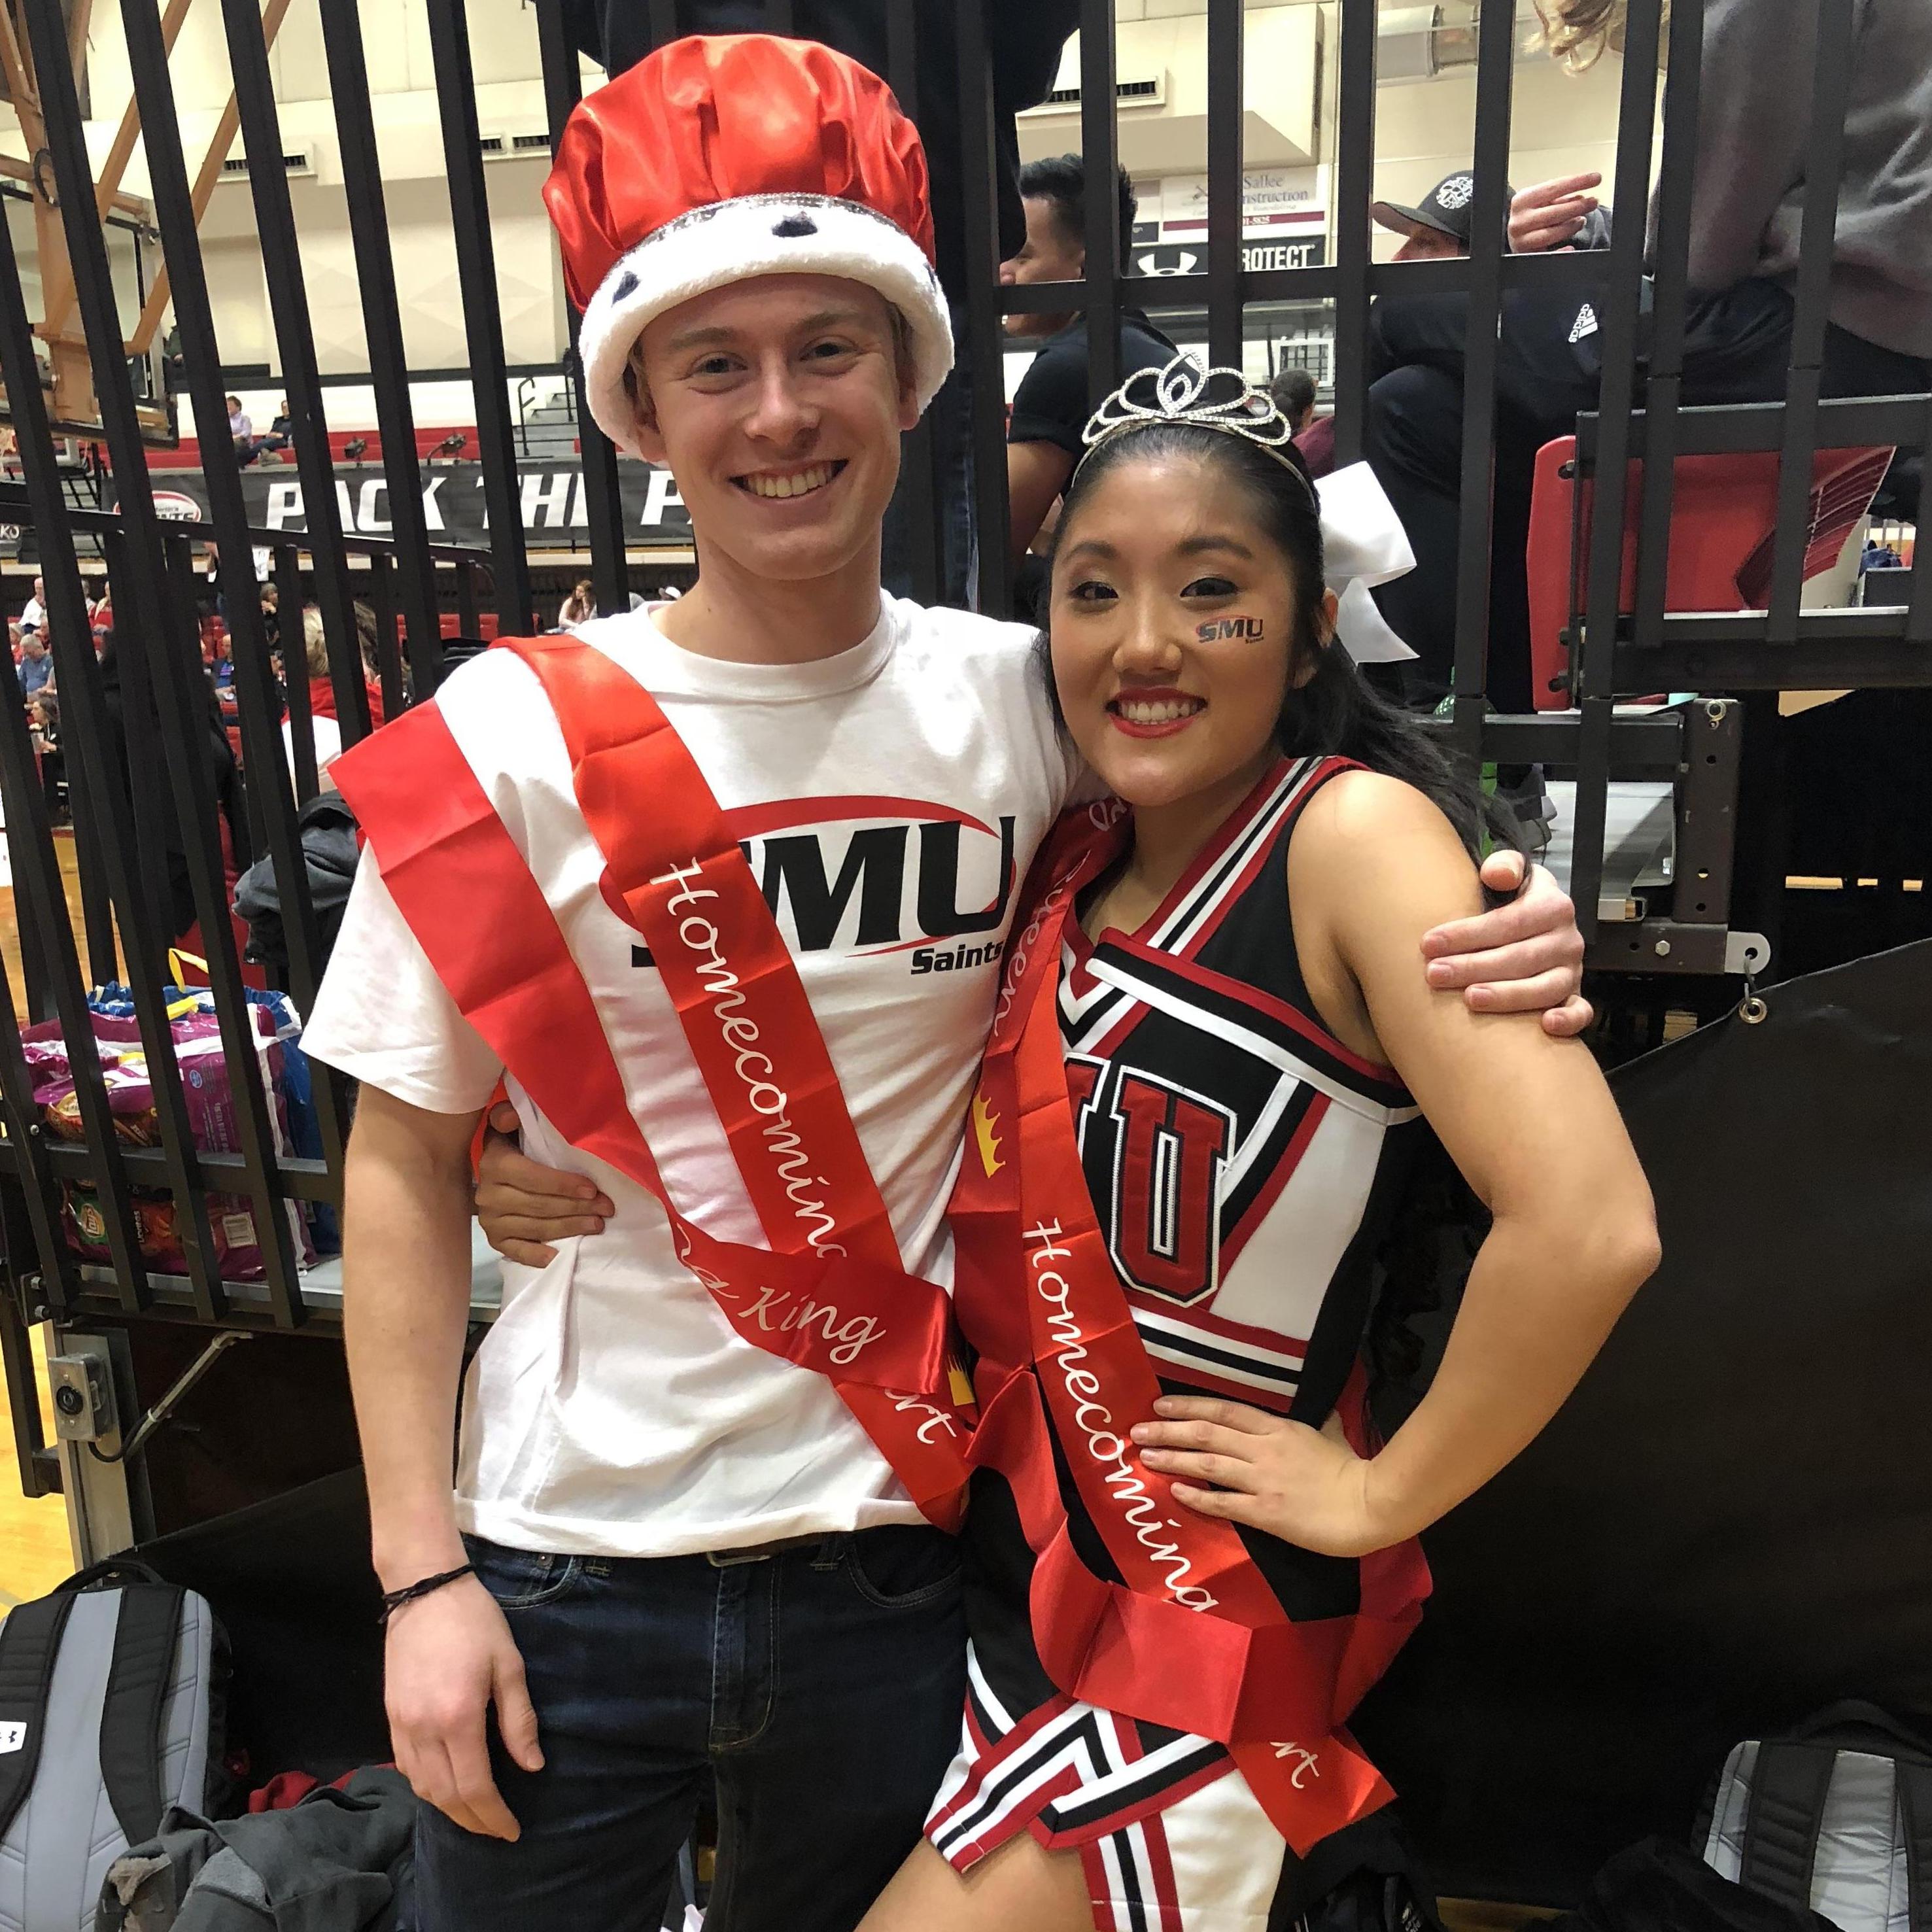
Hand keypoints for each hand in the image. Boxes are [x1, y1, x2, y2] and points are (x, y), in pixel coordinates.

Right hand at [385, 1573, 542, 1839]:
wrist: (425, 1589)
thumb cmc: (476, 1622)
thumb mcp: (509, 1665)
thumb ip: (519, 1720)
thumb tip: (532, 1766)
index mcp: (458, 1718)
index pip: (475, 1787)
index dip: (493, 1816)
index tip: (512, 1830)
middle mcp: (424, 1730)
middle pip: (446, 1796)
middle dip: (473, 1821)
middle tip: (497, 1829)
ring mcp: (401, 1725)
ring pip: (422, 1787)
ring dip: (448, 1808)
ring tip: (475, 1813)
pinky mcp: (390, 1717)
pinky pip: (406, 1768)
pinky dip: (426, 1786)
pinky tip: (445, 1784)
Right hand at [475, 1101, 612, 1266]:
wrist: (489, 1171)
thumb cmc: (513, 1144)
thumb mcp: (511, 1125)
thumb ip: (510, 1115)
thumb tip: (512, 1114)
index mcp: (494, 1163)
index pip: (532, 1177)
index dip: (563, 1184)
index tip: (593, 1189)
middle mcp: (488, 1195)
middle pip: (539, 1205)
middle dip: (576, 1207)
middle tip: (606, 1208)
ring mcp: (490, 1220)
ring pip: (535, 1228)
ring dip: (569, 1228)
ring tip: (597, 1225)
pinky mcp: (494, 1239)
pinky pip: (515, 1251)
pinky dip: (536, 1256)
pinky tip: (557, 1256)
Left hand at [1131, 1397, 1382, 1557]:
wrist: (1369, 1504)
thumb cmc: (1351, 1469)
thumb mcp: (1329, 1435)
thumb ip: (1317, 1425)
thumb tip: (1322, 1415)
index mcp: (1277, 1427)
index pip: (1225, 1410)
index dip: (1190, 1406)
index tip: (1160, 1405)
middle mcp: (1264, 1449)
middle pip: (1207, 1433)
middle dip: (1169, 1430)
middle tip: (1137, 1430)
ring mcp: (1263, 1480)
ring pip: (1208, 1464)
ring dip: (1173, 1459)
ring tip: (1145, 1457)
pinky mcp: (1265, 1511)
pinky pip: (1223, 1502)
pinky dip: (1197, 1496)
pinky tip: (1175, 1492)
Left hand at [1422, 852, 1590, 1036]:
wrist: (1543, 918)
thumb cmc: (1516, 899)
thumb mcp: (1513, 872)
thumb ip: (1504, 865)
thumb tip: (1495, 874)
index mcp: (1552, 906)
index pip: (1508, 922)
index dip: (1467, 934)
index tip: (1429, 943)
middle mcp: (1566, 939)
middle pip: (1520, 957)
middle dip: (1473, 967)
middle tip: (1435, 974)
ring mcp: (1572, 970)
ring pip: (1544, 988)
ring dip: (1507, 995)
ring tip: (1470, 999)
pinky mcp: (1574, 995)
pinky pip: (1580, 1010)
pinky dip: (1568, 1019)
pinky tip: (1545, 1025)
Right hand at [1509, 172, 1602, 252]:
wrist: (1514, 236)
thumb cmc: (1531, 216)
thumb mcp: (1541, 202)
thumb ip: (1560, 198)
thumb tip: (1581, 197)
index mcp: (1522, 200)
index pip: (1553, 188)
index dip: (1577, 182)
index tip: (1596, 178)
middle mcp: (1519, 221)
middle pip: (1554, 212)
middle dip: (1578, 206)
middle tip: (1594, 202)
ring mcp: (1521, 240)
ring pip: (1551, 233)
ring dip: (1571, 227)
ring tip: (1582, 220)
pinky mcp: (1526, 256)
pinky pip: (1548, 255)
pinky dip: (1561, 252)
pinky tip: (1570, 248)